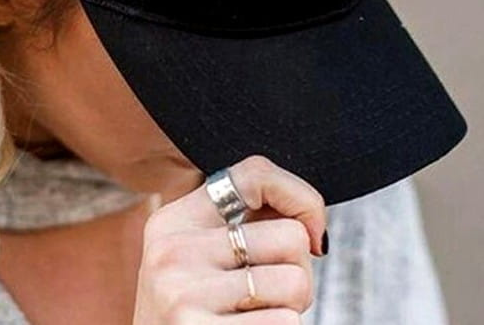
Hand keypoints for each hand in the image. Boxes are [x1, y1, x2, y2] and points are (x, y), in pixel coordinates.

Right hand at [132, 154, 327, 323]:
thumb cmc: (194, 314)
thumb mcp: (198, 259)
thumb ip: (244, 225)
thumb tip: (310, 221)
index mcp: (173, 220)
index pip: (253, 174)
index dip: (300, 197)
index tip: (311, 232)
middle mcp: (172, 250)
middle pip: (289, 236)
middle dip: (299, 270)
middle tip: (272, 293)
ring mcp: (182, 293)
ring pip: (294, 283)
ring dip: (293, 308)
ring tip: (258, 316)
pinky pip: (285, 323)